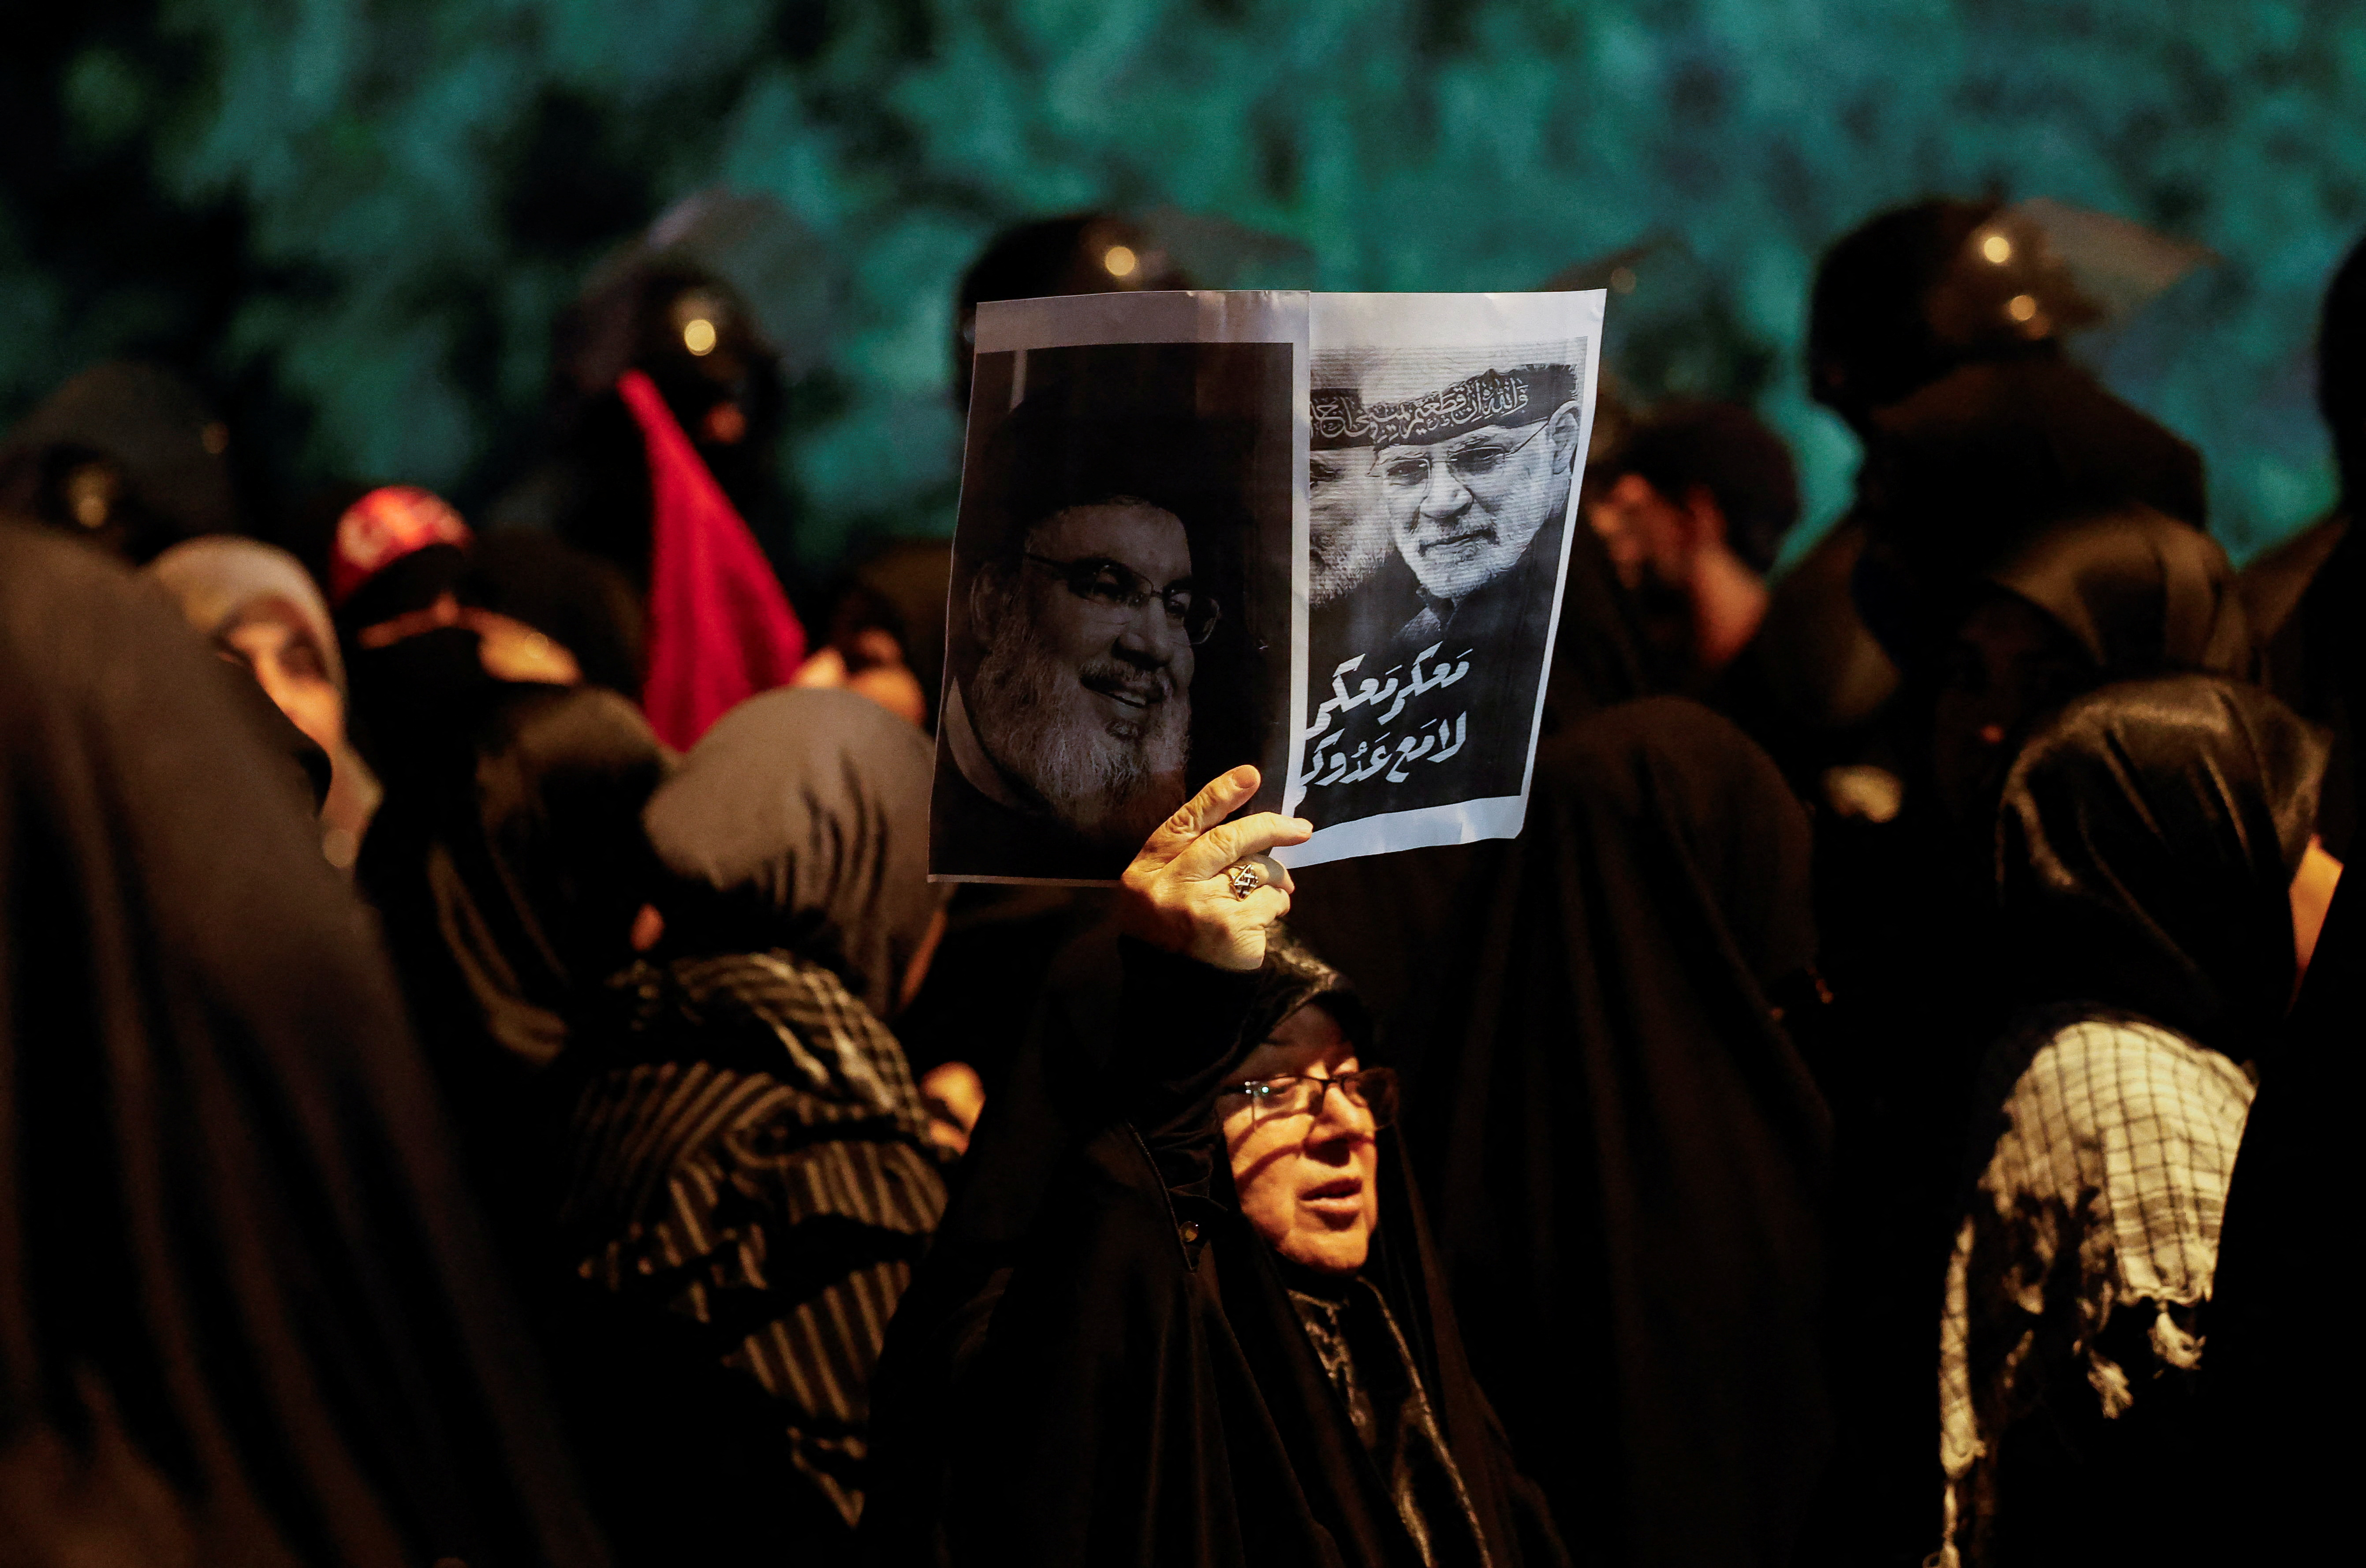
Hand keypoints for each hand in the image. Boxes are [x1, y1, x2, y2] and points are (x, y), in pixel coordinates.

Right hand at [1119, 766, 1312, 971]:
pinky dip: (1276, 907)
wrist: (1173, 993)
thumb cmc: (1173, 933)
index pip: (1186, 821)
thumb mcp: (1163, 889)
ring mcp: (1199, 908)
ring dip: (1276, 878)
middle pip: (1228, 839)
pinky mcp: (1229, 930)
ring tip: (1278, 891)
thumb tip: (1254, 830)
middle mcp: (1170, 884)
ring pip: (1255, 870)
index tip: (1251, 775)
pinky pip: (1269, 902)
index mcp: (1149, 867)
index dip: (1220, 795)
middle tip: (1302, 828)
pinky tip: (1265, 919)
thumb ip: (1193, 857)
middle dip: (1270, 828)